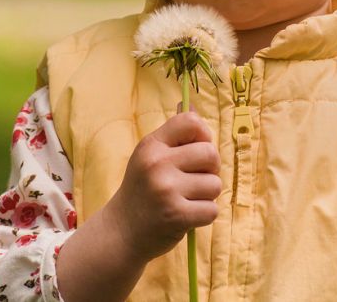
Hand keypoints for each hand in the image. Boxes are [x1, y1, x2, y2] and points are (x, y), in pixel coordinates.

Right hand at [105, 109, 221, 262]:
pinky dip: (204, 215)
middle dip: (210, 169)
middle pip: (210, 153)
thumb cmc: (142, 191)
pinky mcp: (177, 215)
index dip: (203, 135)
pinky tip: (186, 216)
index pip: (191, 122)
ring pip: (215, 184)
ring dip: (207, 195)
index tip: (197, 149)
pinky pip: (212, 210)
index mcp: (152, 145)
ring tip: (186, 199)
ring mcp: (167, 190)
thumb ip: (173, 134)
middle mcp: (158, 163)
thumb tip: (193, 106)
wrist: (121, 232)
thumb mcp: (149, 156)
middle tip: (193, 180)